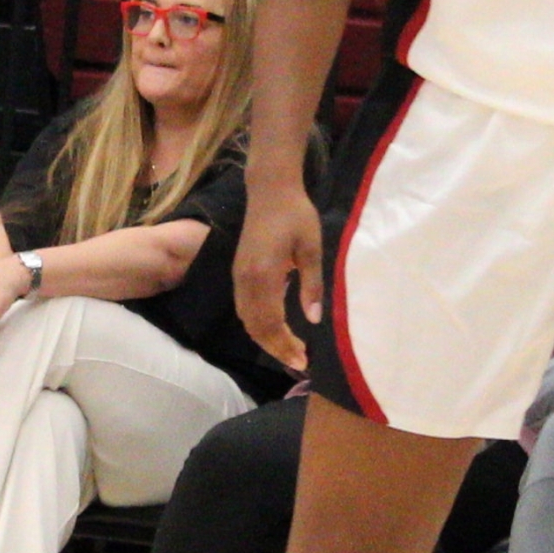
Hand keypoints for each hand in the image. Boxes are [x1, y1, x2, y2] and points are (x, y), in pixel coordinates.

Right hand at [233, 175, 319, 372]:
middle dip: (275, 348)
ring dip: (265, 339)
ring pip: (246, 319)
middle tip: (298, 362)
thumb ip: (312, 285)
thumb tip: (314, 319)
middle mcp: (245, 279)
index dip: (285, 345)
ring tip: (288, 351)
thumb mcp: (311, 248)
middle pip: (255, 327)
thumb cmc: (296, 215)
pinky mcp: (239, 271)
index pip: (271, 322)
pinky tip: (274, 329)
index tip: (303, 359)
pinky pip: (244, 308)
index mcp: (264, 275)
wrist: (270, 190)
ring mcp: (239, 276)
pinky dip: (257, 325)